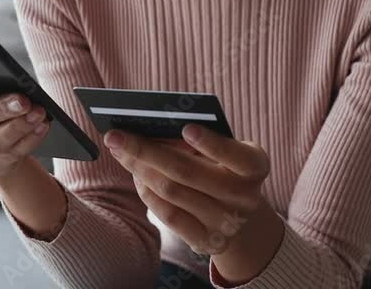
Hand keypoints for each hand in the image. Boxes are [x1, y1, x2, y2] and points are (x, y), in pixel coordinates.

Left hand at [104, 124, 272, 255]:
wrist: (241, 216)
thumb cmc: (225, 168)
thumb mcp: (225, 150)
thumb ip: (198, 140)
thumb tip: (150, 129)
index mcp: (255, 166)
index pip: (237, 155)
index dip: (212, 144)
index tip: (185, 128)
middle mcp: (245, 197)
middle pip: (188, 172)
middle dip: (146, 150)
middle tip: (115, 135)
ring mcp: (226, 223)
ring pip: (172, 192)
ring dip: (139, 169)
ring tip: (120, 151)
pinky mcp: (206, 241)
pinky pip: (168, 215)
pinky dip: (147, 193)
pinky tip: (136, 175)